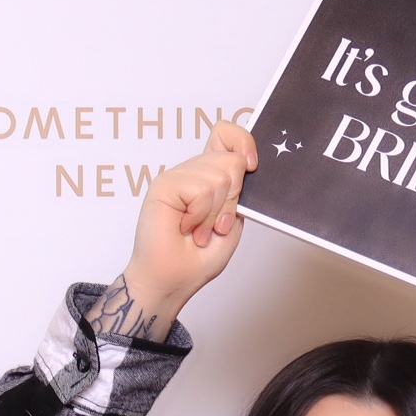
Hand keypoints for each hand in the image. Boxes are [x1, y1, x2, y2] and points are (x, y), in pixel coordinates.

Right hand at [101, 121, 259, 337]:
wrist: (173, 281)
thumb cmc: (198, 257)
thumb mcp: (232, 218)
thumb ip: (239, 190)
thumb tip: (246, 162)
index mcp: (208, 175)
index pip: (226, 134)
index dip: (243, 142)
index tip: (252, 167)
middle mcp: (191, 172)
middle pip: (231, 159)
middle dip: (232, 199)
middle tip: (215, 225)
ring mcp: (176, 177)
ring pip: (220, 175)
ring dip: (214, 213)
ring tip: (199, 231)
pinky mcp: (163, 186)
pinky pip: (200, 188)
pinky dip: (200, 214)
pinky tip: (186, 227)